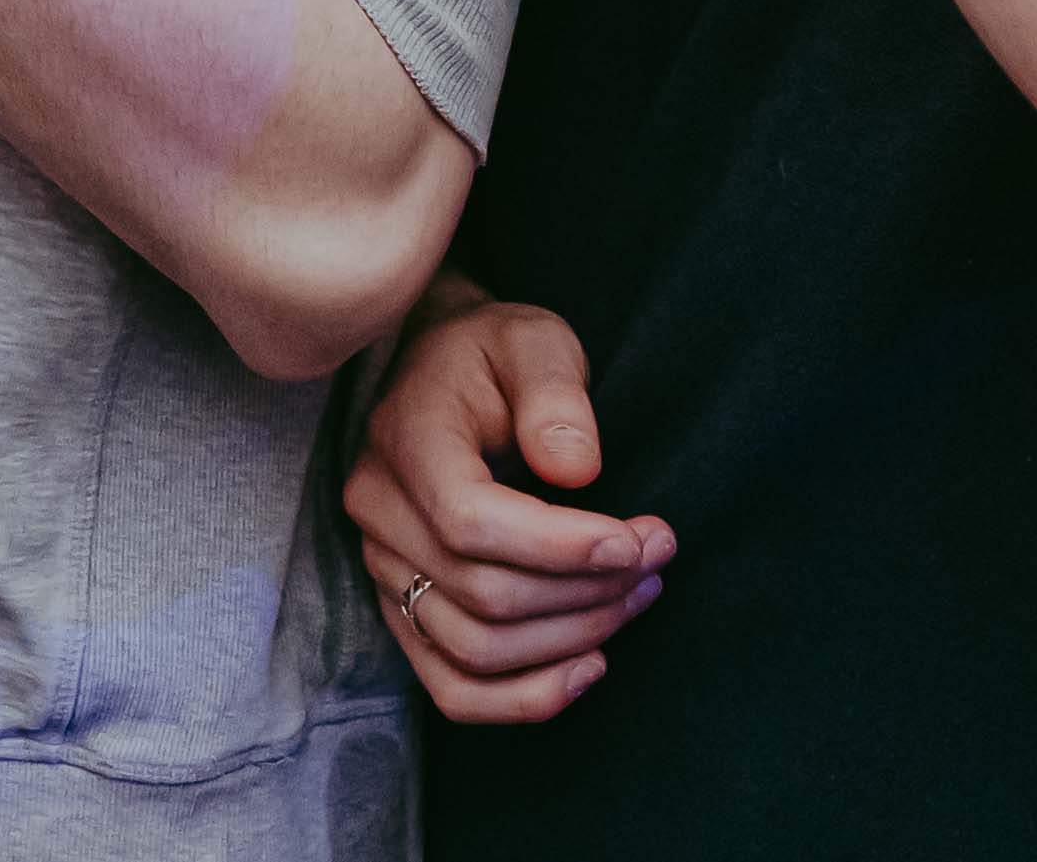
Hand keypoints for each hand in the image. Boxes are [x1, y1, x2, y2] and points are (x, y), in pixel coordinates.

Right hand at [345, 296, 673, 723]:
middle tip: (658, 558)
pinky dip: (524, 697)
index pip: (470, 522)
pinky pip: (453, 687)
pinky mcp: (402, 608)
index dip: (563, 547)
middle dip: (589, 590)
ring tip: (639, 596)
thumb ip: (554, 392)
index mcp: (404, 439)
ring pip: (475, 649)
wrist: (442, 371)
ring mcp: (383, 568)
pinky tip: (588, 668)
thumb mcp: (532, 340)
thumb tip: (576, 472)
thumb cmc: (494, 354)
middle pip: (484, 594)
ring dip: (573, 641)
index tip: (641, 538)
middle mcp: (379, 511)